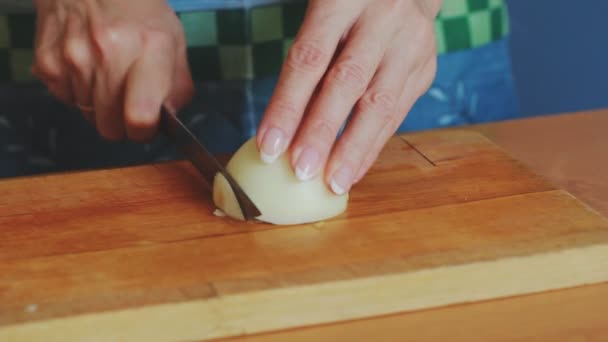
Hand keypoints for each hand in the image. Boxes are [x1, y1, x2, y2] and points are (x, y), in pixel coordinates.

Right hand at [32, 0, 193, 141]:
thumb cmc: (138, 12)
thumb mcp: (174, 40)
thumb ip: (178, 85)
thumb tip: (169, 120)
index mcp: (150, 48)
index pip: (140, 116)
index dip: (144, 131)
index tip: (146, 125)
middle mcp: (109, 53)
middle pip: (110, 126)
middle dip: (121, 123)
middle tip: (128, 103)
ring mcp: (74, 57)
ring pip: (87, 115)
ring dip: (99, 106)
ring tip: (108, 76)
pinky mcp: (48, 61)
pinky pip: (65, 99)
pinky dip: (77, 91)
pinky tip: (87, 67)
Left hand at [257, 0, 440, 193]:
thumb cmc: (349, 5)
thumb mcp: (324, 12)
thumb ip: (308, 57)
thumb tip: (282, 127)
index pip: (309, 59)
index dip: (287, 106)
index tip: (269, 147)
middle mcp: (382, 18)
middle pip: (347, 83)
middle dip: (322, 132)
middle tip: (301, 171)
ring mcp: (410, 43)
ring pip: (380, 104)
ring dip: (354, 149)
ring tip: (334, 183)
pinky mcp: (425, 67)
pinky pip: (397, 113)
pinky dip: (373, 145)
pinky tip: (355, 169)